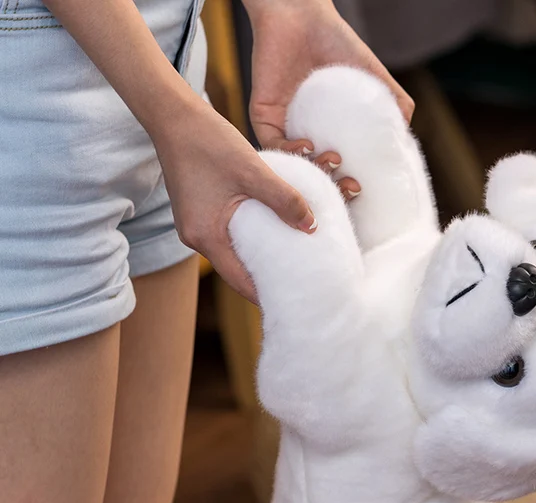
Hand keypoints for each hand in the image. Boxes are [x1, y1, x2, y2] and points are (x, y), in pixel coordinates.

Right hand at [152, 95, 316, 303]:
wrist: (173, 115)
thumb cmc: (208, 140)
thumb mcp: (253, 171)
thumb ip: (284, 199)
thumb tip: (312, 227)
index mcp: (206, 237)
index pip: (241, 281)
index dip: (267, 294)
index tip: (294, 303)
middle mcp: (197, 238)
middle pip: (238, 272)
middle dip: (267, 280)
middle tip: (300, 288)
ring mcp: (196, 227)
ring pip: (234, 253)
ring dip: (260, 259)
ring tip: (292, 266)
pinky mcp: (200, 214)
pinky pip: (229, 237)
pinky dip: (251, 241)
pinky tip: (273, 237)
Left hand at [244, 0, 413, 197]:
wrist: (303, 14)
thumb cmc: (337, 42)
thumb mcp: (374, 77)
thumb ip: (394, 104)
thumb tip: (407, 136)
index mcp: (327, 134)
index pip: (335, 170)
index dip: (347, 186)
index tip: (363, 188)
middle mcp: (303, 136)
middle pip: (314, 176)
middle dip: (332, 188)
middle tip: (351, 184)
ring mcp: (282, 128)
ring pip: (293, 167)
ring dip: (313, 172)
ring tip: (333, 160)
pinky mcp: (263, 116)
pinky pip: (271, 146)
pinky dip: (290, 152)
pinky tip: (308, 146)